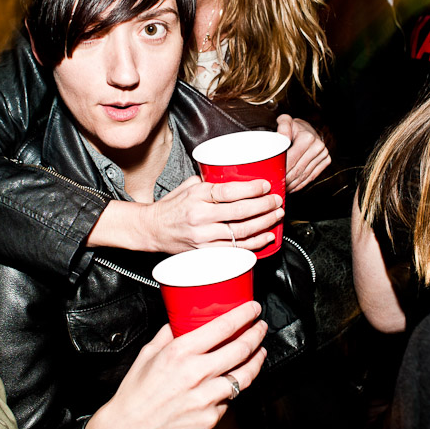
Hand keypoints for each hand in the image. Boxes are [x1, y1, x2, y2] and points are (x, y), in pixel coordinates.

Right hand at [83, 302, 267, 428]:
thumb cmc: (135, 392)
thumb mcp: (148, 353)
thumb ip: (168, 333)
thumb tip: (181, 319)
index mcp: (180, 352)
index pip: (223, 327)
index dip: (244, 315)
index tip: (253, 309)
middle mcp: (195, 373)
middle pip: (241, 349)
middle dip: (256, 334)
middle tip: (260, 327)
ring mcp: (205, 397)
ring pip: (245, 376)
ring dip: (256, 361)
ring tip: (259, 352)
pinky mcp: (210, 418)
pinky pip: (230, 399)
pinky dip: (234, 388)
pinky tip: (234, 380)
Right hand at [143, 176, 283, 252]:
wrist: (152, 229)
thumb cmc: (171, 207)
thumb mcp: (188, 186)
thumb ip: (209, 182)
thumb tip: (233, 176)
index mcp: (197, 196)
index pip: (229, 191)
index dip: (252, 189)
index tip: (266, 186)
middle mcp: (200, 216)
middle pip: (240, 212)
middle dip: (264, 206)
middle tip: (277, 201)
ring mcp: (203, 236)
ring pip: (241, 232)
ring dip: (264, 224)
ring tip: (276, 216)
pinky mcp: (205, 251)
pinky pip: (235, 248)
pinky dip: (254, 243)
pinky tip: (266, 236)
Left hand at [276, 114, 330, 191]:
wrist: (308, 129)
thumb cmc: (295, 127)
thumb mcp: (286, 122)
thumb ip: (282, 126)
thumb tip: (283, 136)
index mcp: (307, 138)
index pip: (291, 160)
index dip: (282, 171)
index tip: (273, 177)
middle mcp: (317, 146)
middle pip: (298, 170)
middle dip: (287, 180)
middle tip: (277, 185)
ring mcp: (323, 154)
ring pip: (305, 175)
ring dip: (293, 184)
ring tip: (284, 187)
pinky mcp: (326, 161)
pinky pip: (312, 176)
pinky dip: (301, 184)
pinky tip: (293, 187)